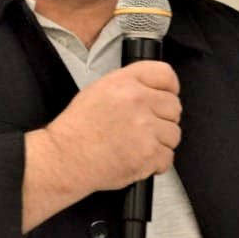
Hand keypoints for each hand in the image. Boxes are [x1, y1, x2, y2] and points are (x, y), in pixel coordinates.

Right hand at [22, 61, 179, 229]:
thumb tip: (153, 92)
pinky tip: (136, 158)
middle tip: (143, 127)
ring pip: (174, 133)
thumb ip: (128, 86)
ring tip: (136, 145)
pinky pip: (168, 157)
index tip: (165, 97)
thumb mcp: (97, 91)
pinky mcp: (149, 154)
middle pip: (174, 106)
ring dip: (160, 142)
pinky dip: (155, 162)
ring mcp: (145, 128)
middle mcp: (136, 101)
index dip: (169, 88)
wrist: (64, 159)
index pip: (165, 74)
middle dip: (162, 119)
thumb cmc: (76, 130)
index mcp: (123, 82)